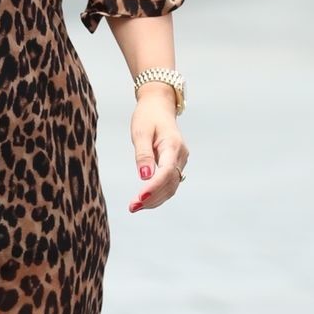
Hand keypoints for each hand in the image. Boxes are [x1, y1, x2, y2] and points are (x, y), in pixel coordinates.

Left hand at [128, 86, 187, 211]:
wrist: (159, 106)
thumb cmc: (148, 117)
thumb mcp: (140, 132)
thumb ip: (143, 154)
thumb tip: (144, 176)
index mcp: (173, 145)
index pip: (166, 172)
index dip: (154, 187)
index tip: (139, 199)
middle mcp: (180, 155)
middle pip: (170, 183)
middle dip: (152, 198)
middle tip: (132, 207)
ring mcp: (180, 161)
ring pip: (171, 187)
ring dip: (154, 200)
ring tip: (134, 207)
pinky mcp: (175, 165)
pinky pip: (169, 184)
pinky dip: (157, 194)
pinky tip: (143, 201)